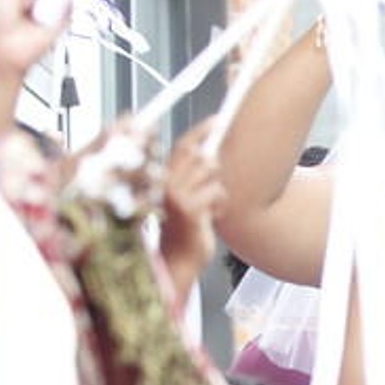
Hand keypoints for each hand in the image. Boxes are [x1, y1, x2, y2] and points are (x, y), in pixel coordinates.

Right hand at [159, 124, 227, 293]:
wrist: (177, 262)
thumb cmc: (182, 232)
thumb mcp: (185, 201)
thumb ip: (192, 178)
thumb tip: (211, 154)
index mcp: (163, 180)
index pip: (182, 146)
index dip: (201, 131)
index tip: (217, 122)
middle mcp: (166, 184)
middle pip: (200, 155)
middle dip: (214, 166)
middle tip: (215, 183)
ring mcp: (177, 195)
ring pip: (212, 172)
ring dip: (218, 191)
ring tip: (209, 208)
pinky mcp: (190, 209)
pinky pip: (218, 193)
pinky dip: (221, 205)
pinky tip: (211, 218)